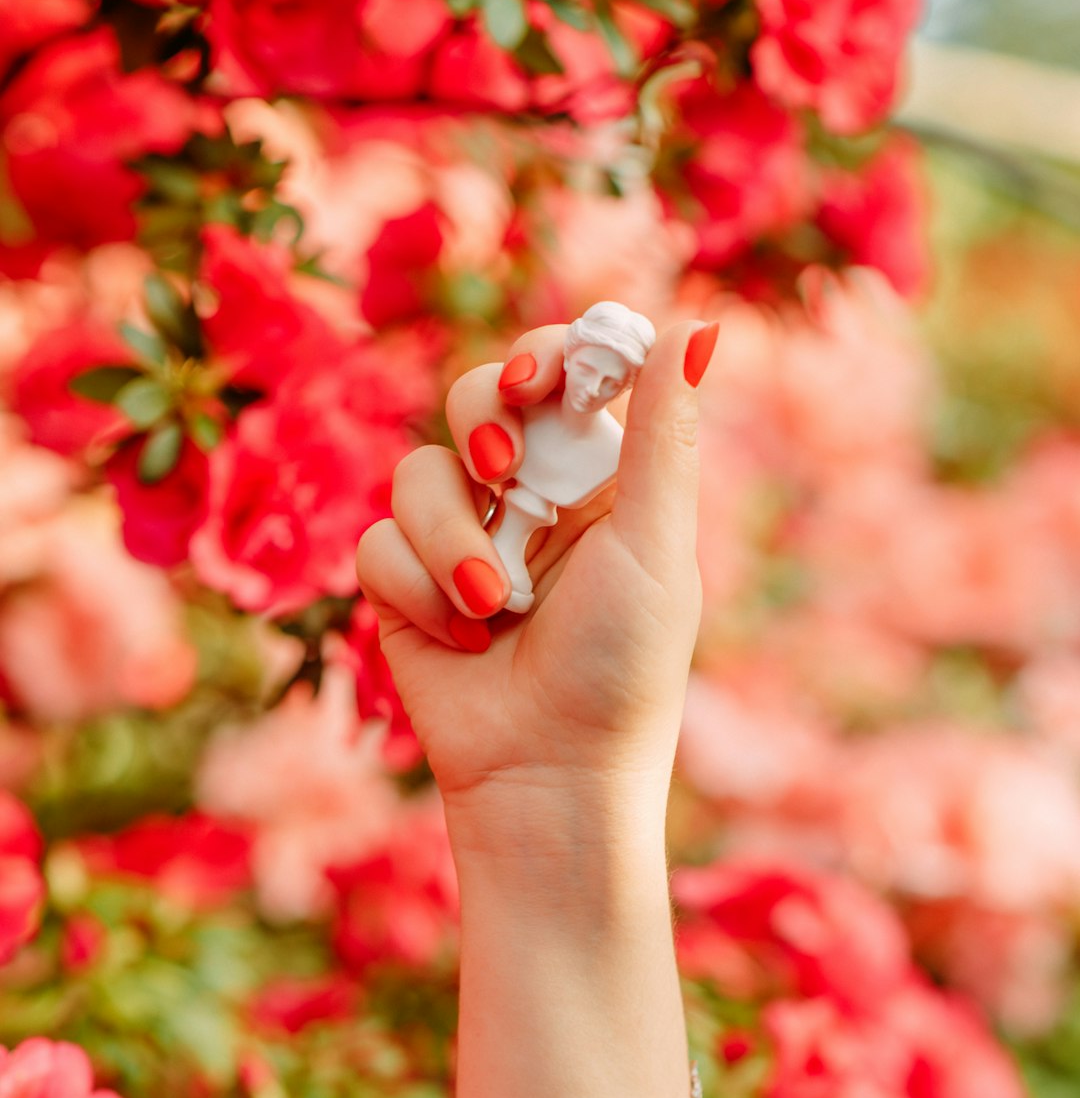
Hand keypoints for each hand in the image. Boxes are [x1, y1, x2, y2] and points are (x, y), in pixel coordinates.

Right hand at [353, 319, 715, 821]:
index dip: (545, 355)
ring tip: (495, 608)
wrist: (550, 775)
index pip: (565, 373)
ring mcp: (464, 539)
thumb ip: (662, 436)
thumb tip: (699, 322)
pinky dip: (420, 592)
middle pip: (479, 396)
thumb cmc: (621, 667)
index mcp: (601, 478)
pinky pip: (381, 544)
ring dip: (455, 542)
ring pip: (419, 474)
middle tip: (504, 473)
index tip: (537, 382)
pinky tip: (464, 641)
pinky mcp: (407, 587)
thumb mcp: (652, 546)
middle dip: (483, 424)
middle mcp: (530, 498)